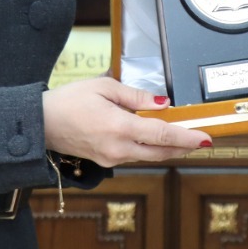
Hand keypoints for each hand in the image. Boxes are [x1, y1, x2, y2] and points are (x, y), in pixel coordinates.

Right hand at [43, 77, 210, 165]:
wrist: (41, 124)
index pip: (162, 134)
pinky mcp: (105, 161)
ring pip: (149, 155)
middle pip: (161, 151)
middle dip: (184, 146)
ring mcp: (111, 158)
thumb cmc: (70, 100)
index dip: (187, 137)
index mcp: (119, 128)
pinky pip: (135, 155)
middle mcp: (117, 148)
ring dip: (167, 147)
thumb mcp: (104, 87)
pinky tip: (155, 138)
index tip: (206, 138)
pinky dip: (149, 147)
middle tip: (202, 139)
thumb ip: (136, 96)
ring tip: (183, 136)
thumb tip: (163, 103)